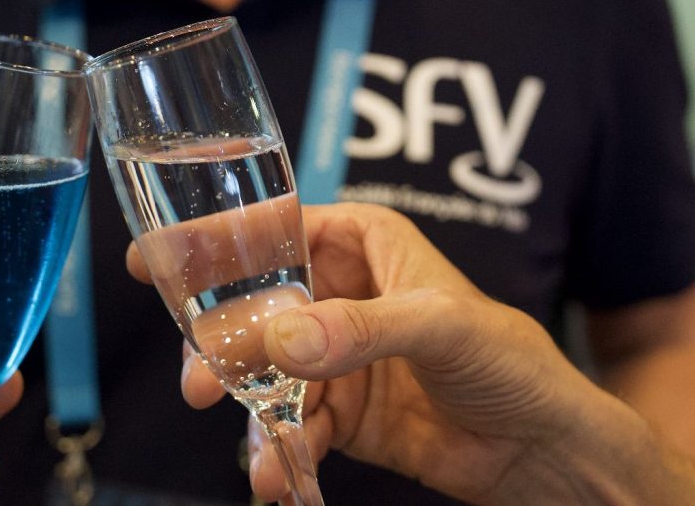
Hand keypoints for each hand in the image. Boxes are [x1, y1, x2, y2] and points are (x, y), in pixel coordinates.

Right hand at [130, 203, 609, 503]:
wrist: (546, 451)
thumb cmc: (510, 361)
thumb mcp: (439, 324)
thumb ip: (360, 327)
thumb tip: (281, 338)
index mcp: (362, 243)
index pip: (276, 227)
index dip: (213, 239)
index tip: (156, 258)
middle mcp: (340, 292)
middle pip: (256, 305)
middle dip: (221, 345)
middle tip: (197, 380)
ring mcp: (336, 355)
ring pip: (266, 372)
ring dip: (249, 410)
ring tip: (253, 451)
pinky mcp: (342, 411)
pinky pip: (294, 424)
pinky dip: (282, 450)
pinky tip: (281, 475)